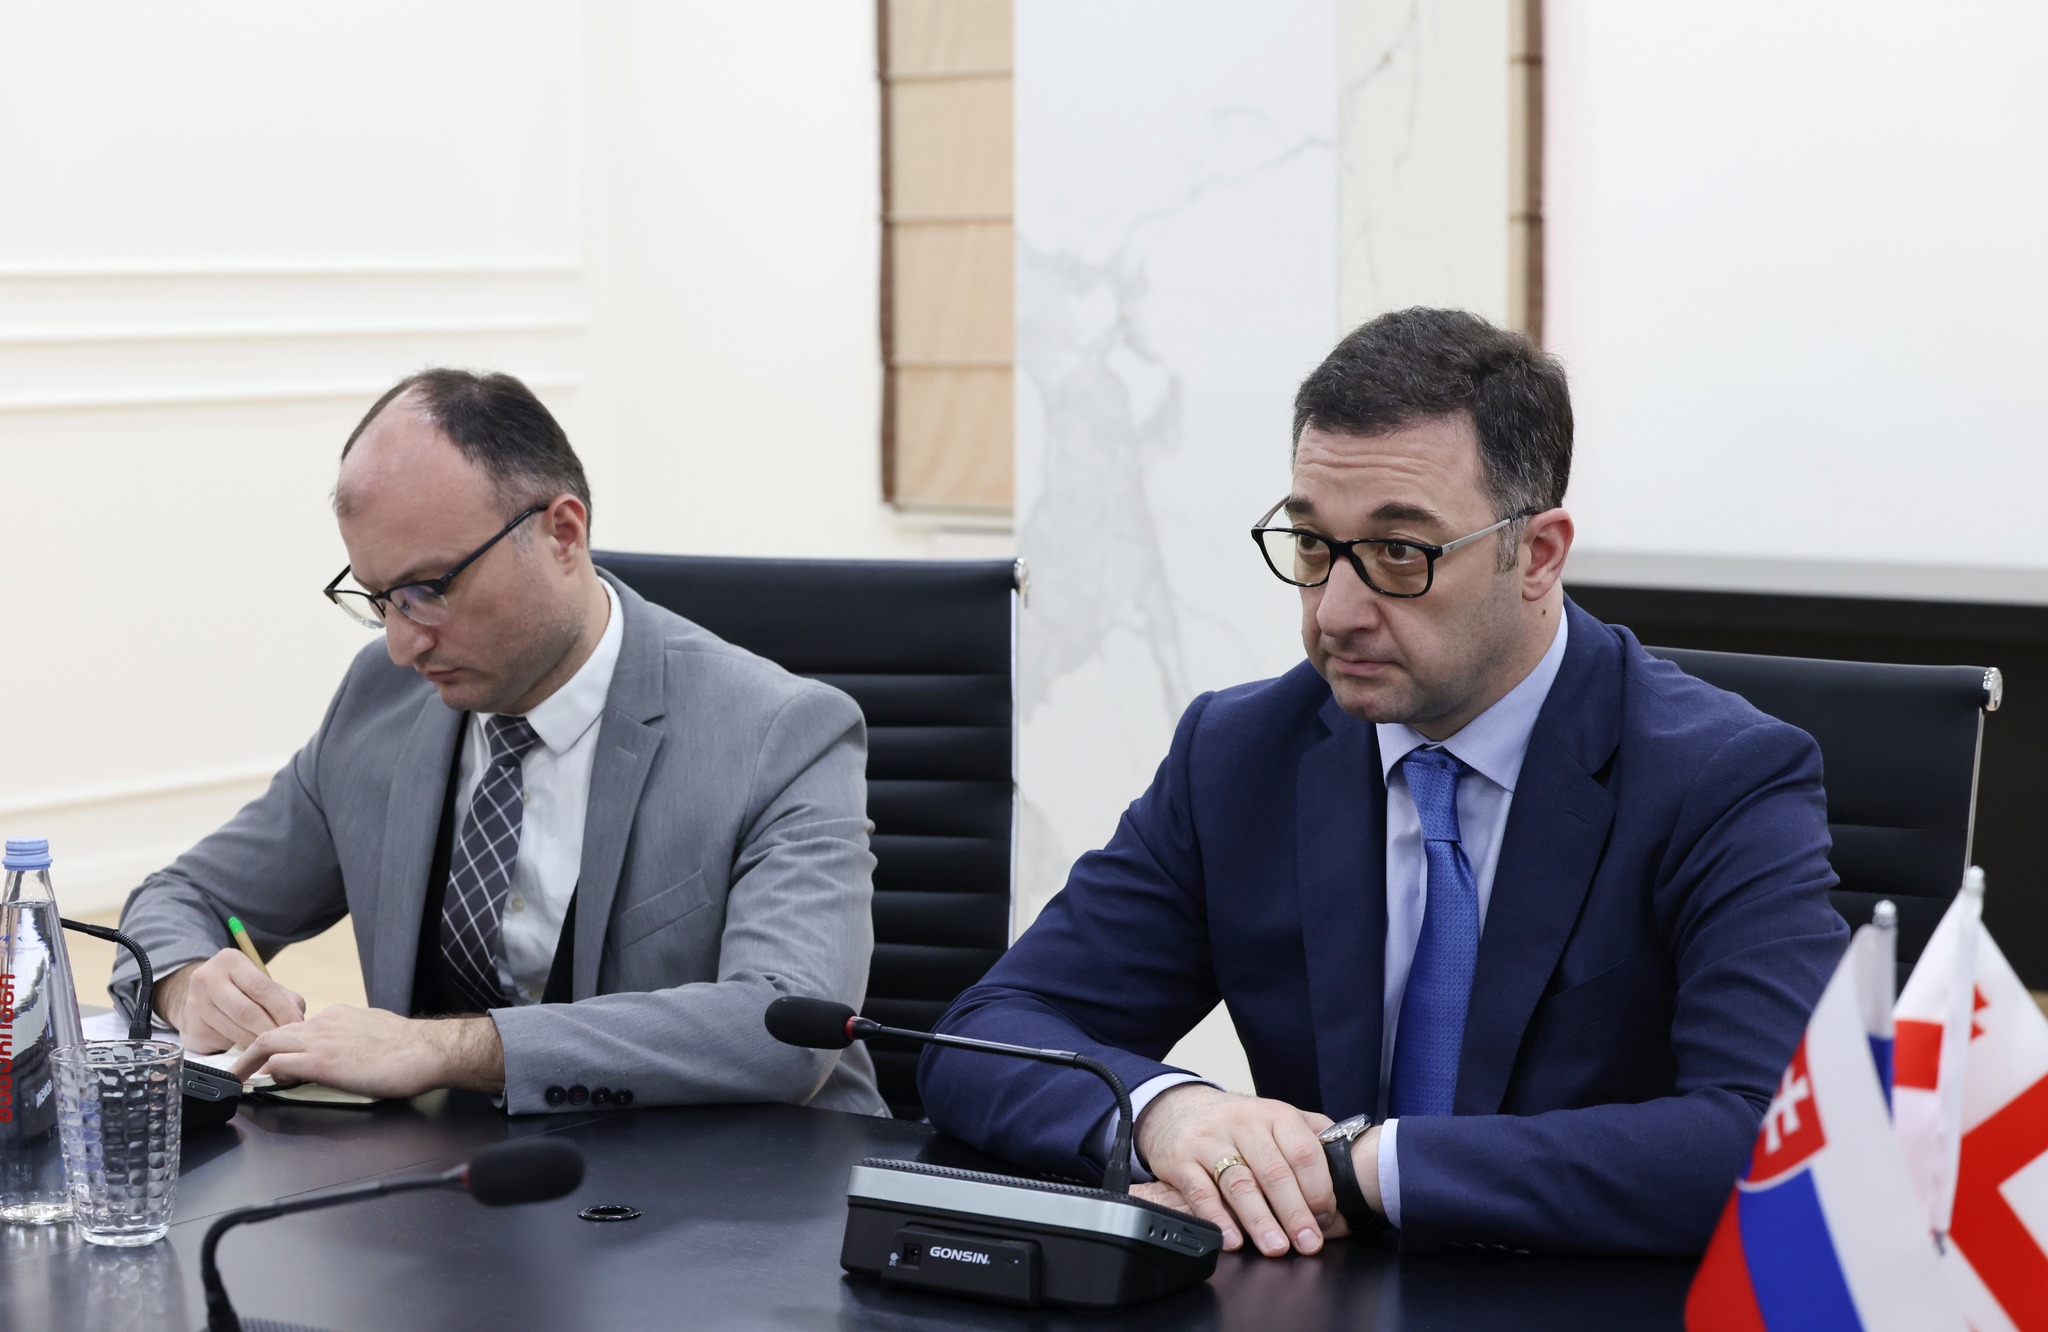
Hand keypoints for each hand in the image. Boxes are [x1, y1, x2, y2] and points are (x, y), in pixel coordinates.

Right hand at [154, 950, 305, 1053]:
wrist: (198, 998)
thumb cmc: (240, 991)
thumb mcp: (261, 983)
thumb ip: (284, 998)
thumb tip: (297, 1020)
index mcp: (230, 961)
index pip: (261, 987)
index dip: (281, 1009)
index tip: (297, 1024)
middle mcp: (208, 979)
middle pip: (246, 1011)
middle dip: (270, 1028)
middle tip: (286, 1041)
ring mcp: (196, 1004)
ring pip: (235, 1030)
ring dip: (257, 1042)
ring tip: (273, 1047)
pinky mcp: (192, 1028)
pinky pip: (223, 1043)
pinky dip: (241, 1049)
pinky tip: (252, 1051)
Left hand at [229, 1005, 504, 1098]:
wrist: (427, 1051)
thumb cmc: (412, 1048)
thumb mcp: (378, 1033)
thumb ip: (358, 1038)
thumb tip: (352, 1052)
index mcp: (342, 1016)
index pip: (301, 1026)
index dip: (284, 1041)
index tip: (273, 1053)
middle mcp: (327, 1022)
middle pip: (277, 1029)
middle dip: (253, 1047)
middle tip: (238, 1064)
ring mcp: (322, 1040)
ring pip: (271, 1042)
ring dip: (250, 1059)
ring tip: (237, 1074)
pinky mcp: (322, 1061)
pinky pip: (281, 1063)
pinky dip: (264, 1072)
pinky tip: (257, 1084)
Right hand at [1134, 1084, 1335, 1256]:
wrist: (1181, 1108)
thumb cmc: (1240, 1123)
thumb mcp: (1278, 1117)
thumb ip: (1312, 1135)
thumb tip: (1347, 1162)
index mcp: (1275, 1114)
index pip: (1303, 1152)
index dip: (1318, 1188)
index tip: (1326, 1218)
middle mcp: (1243, 1124)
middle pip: (1273, 1171)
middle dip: (1294, 1212)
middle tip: (1308, 1242)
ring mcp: (1210, 1141)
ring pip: (1239, 1184)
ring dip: (1259, 1220)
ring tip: (1275, 1247)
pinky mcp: (1182, 1159)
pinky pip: (1201, 1192)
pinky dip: (1217, 1218)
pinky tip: (1231, 1239)